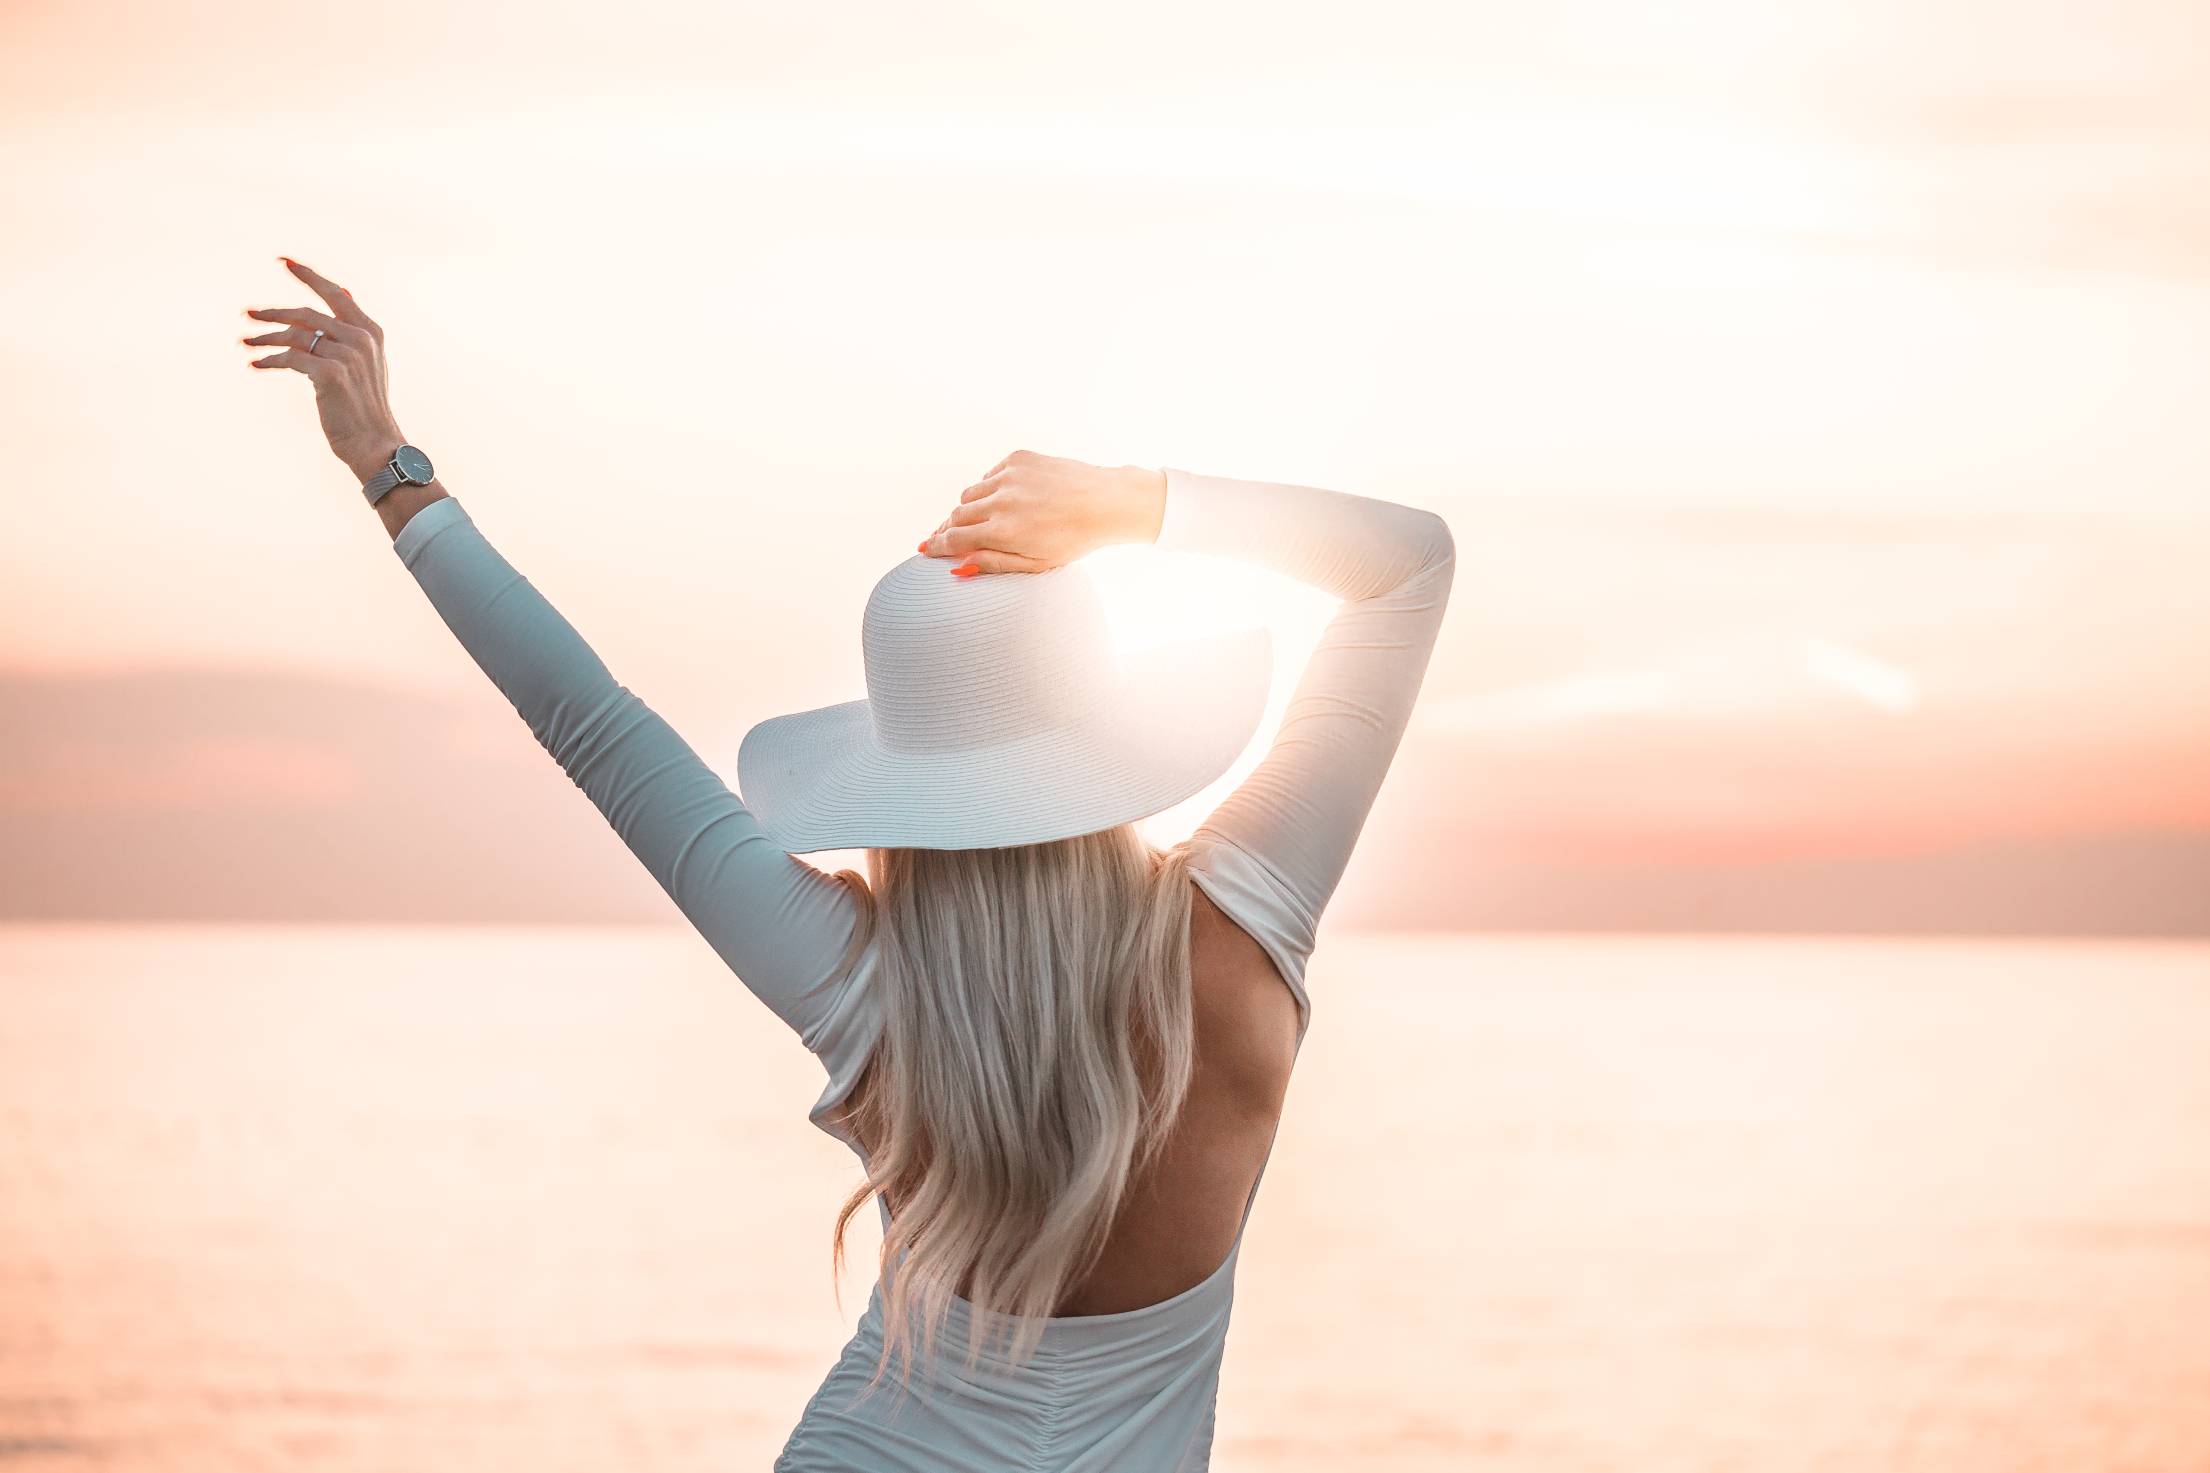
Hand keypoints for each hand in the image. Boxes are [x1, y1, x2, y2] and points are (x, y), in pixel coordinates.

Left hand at [242, 258, 406, 481]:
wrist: (375, 443)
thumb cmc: (365, 407)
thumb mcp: (367, 363)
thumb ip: (354, 330)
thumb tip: (344, 292)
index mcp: (371, 332)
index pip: (335, 294)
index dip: (309, 277)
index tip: (284, 262)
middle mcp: (361, 338)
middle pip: (307, 314)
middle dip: (273, 312)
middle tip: (248, 313)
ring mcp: (347, 355)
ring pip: (295, 335)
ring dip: (266, 338)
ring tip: (246, 341)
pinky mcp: (330, 373)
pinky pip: (290, 358)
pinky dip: (269, 360)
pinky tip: (256, 364)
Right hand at [919, 450, 1165, 575]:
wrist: (1106, 502)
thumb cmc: (1074, 540)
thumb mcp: (1035, 564)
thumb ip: (993, 564)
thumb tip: (957, 568)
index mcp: (1004, 532)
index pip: (953, 538)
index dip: (936, 545)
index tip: (925, 549)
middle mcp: (1001, 501)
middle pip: (956, 515)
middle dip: (949, 528)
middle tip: (948, 537)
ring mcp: (1009, 477)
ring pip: (970, 494)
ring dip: (970, 509)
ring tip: (985, 520)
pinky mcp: (1018, 458)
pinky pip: (990, 475)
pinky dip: (991, 488)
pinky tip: (1008, 499)